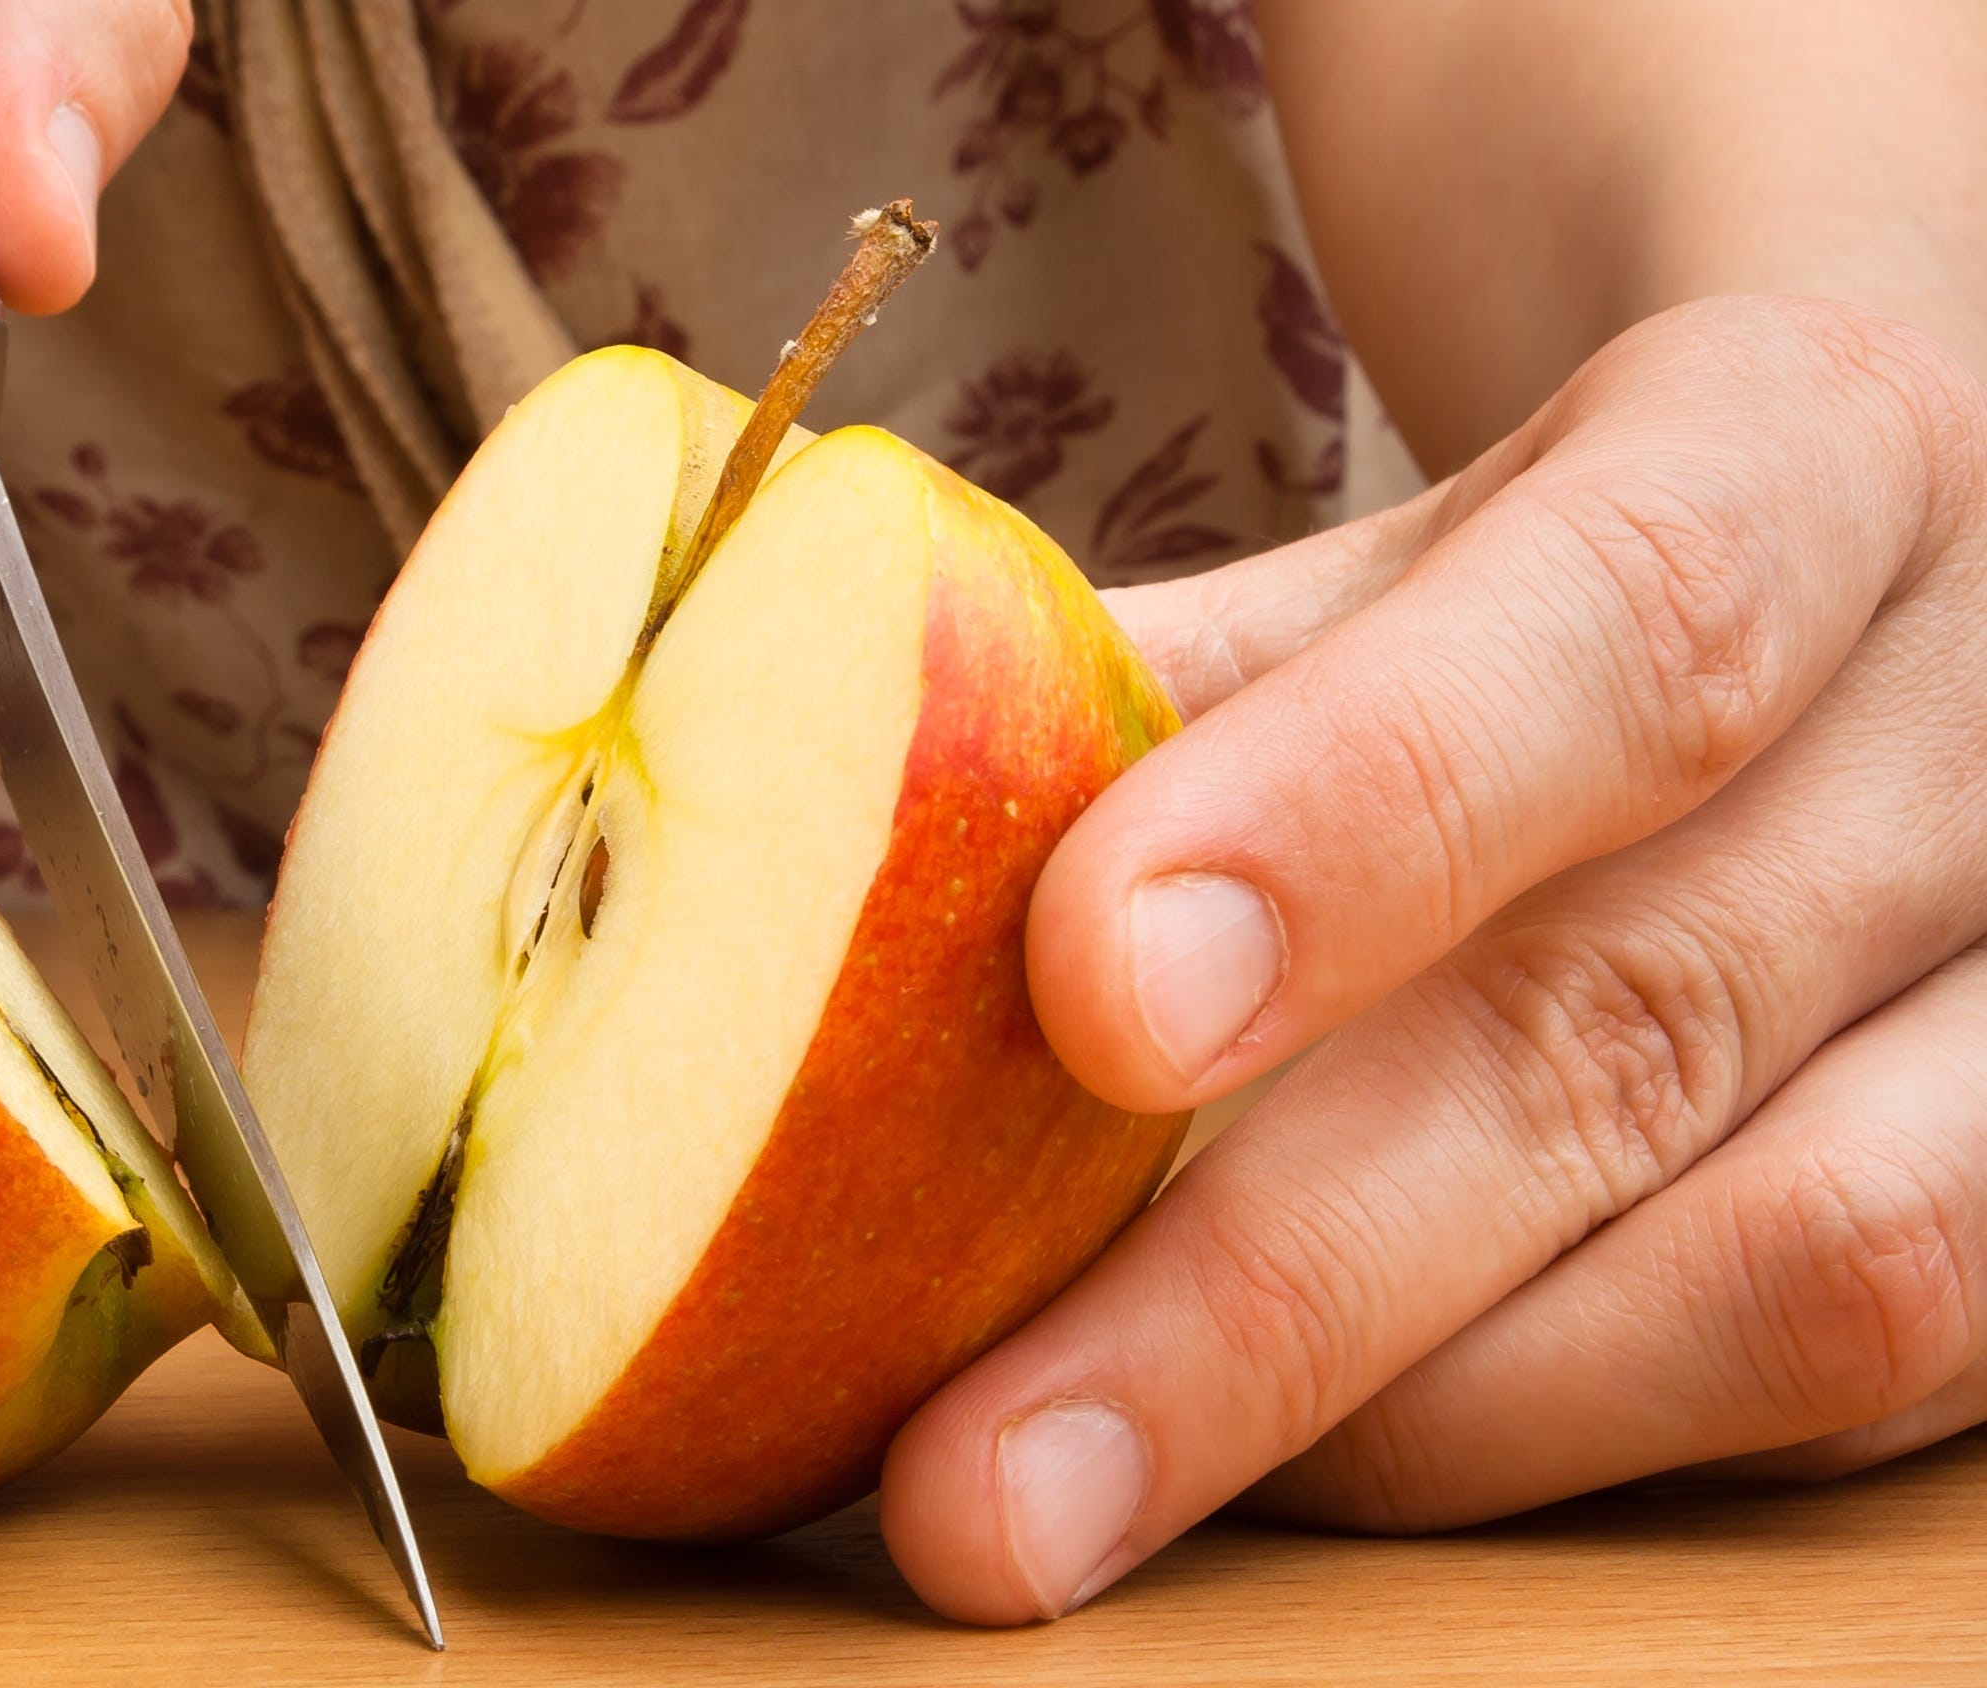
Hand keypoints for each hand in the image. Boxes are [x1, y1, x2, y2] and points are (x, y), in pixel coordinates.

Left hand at [882, 296, 1986, 1621]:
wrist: (1878, 561)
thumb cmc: (1555, 576)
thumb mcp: (1386, 559)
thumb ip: (1144, 694)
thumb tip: (790, 866)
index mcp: (1811, 450)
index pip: (1629, 617)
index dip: (1365, 808)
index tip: (1094, 990)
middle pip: (1653, 1015)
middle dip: (1278, 1286)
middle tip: (976, 1488)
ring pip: (1795, 1271)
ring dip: (1395, 1424)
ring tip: (1077, 1498)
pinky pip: (1805, 1398)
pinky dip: (1515, 1443)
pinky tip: (1283, 1471)